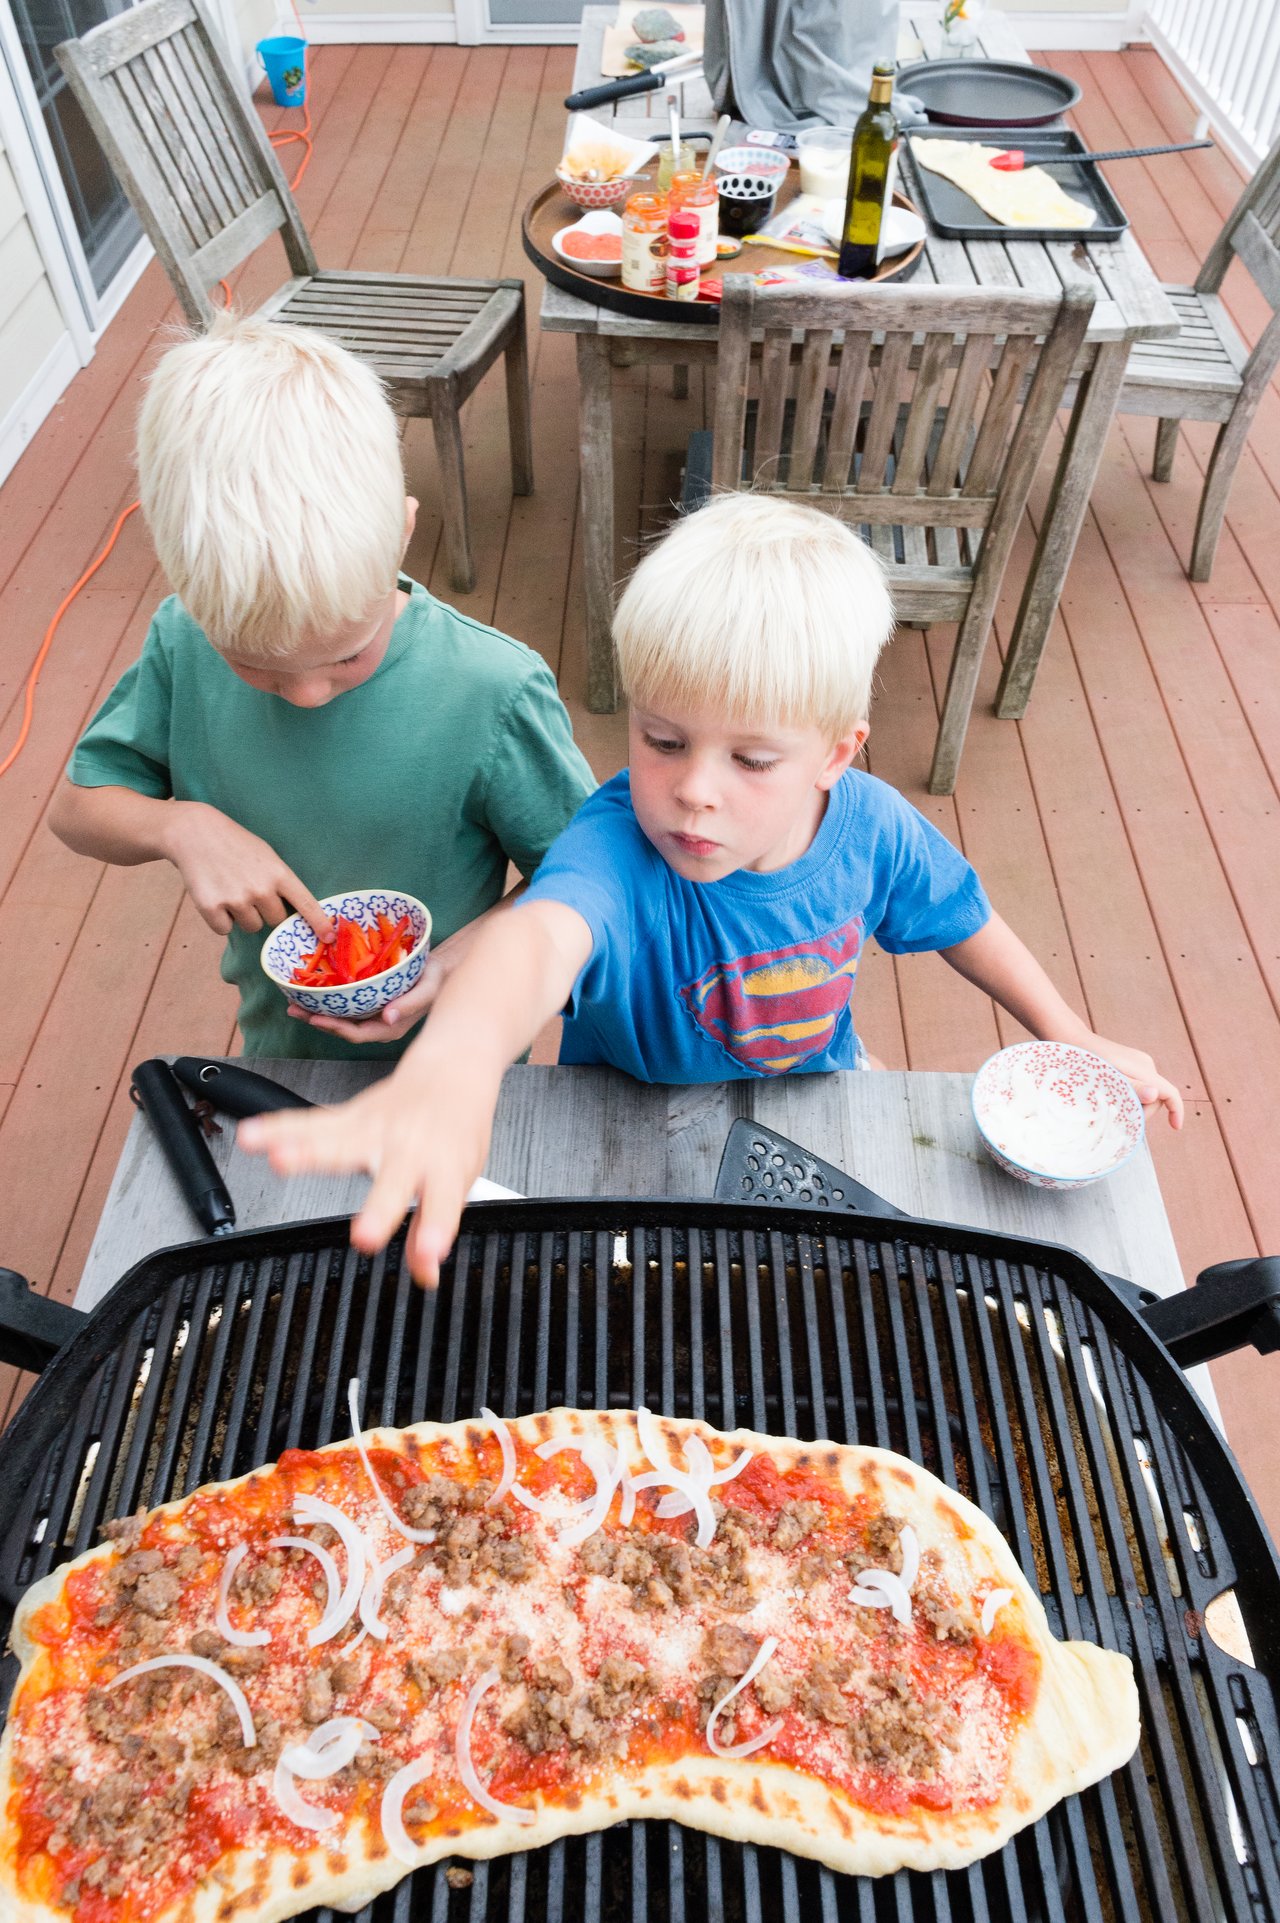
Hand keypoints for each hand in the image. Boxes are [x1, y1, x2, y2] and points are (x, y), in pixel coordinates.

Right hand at [164, 802, 332, 939]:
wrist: (195, 833)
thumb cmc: (236, 845)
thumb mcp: (267, 856)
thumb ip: (281, 883)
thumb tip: (295, 914)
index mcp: (278, 873)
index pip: (306, 903)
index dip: (319, 923)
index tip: (329, 938)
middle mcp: (261, 888)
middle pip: (275, 921)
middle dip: (265, 910)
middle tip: (249, 888)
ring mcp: (236, 899)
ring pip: (252, 927)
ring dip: (242, 915)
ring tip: (230, 888)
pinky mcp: (212, 908)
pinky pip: (225, 929)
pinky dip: (220, 918)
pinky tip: (215, 894)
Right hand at [238, 1055, 499, 1284]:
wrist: (451, 1074)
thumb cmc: (454, 1133)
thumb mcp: (459, 1181)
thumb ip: (434, 1225)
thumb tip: (426, 1273)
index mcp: (444, 1168)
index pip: (441, 1204)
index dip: (436, 1231)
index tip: (430, 1254)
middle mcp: (409, 1149)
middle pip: (391, 1180)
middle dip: (379, 1209)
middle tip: (365, 1237)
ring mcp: (376, 1131)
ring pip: (340, 1142)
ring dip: (307, 1153)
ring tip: (279, 1160)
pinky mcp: (348, 1117)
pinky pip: (310, 1124)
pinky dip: (279, 1128)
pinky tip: (253, 1135)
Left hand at [285, 925, 471, 1044]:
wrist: (440, 971)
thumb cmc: (435, 979)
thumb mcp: (428, 989)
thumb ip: (411, 1003)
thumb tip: (388, 1017)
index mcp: (390, 1027)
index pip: (358, 1034)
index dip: (335, 1028)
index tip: (315, 1018)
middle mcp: (378, 1024)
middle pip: (342, 1028)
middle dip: (317, 1020)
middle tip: (293, 1008)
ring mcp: (372, 1015)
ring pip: (340, 1018)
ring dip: (316, 1012)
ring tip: (294, 1003)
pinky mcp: (368, 1003)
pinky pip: (344, 1006)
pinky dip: (327, 1001)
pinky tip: (312, 992)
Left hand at [1085, 1034, 1183, 1128]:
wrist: (1073, 1040)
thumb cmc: (1086, 1061)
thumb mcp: (1107, 1079)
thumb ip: (1132, 1087)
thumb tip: (1155, 1095)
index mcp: (1144, 1069)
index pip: (1170, 1092)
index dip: (1176, 1110)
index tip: (1175, 1128)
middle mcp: (1146, 1065)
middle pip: (1156, 1097)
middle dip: (1143, 1111)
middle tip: (1119, 1117)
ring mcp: (1138, 1063)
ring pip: (1147, 1092)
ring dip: (1135, 1104)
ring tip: (1112, 1106)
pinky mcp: (1130, 1064)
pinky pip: (1139, 1084)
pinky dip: (1131, 1096)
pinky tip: (1114, 1098)